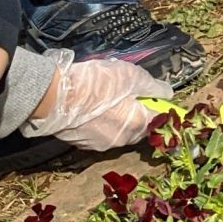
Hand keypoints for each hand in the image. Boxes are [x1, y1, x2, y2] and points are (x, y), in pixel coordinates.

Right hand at [22, 54, 168, 149]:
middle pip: (139, 127)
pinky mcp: (83, 144)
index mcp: (137, 124)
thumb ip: (152, 87)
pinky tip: (93, 109)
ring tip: (108, 100)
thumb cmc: (97, 84)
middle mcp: (122, 140)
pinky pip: (100, 134)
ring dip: (119, 119)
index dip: (159, 107)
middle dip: (138, 113)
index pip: (159, 120)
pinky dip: (102, 124)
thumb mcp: (131, 76)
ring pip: (119, 132)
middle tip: (129, 94)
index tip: (153, 97)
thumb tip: (167, 93)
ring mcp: (101, 144)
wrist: (55, 97)